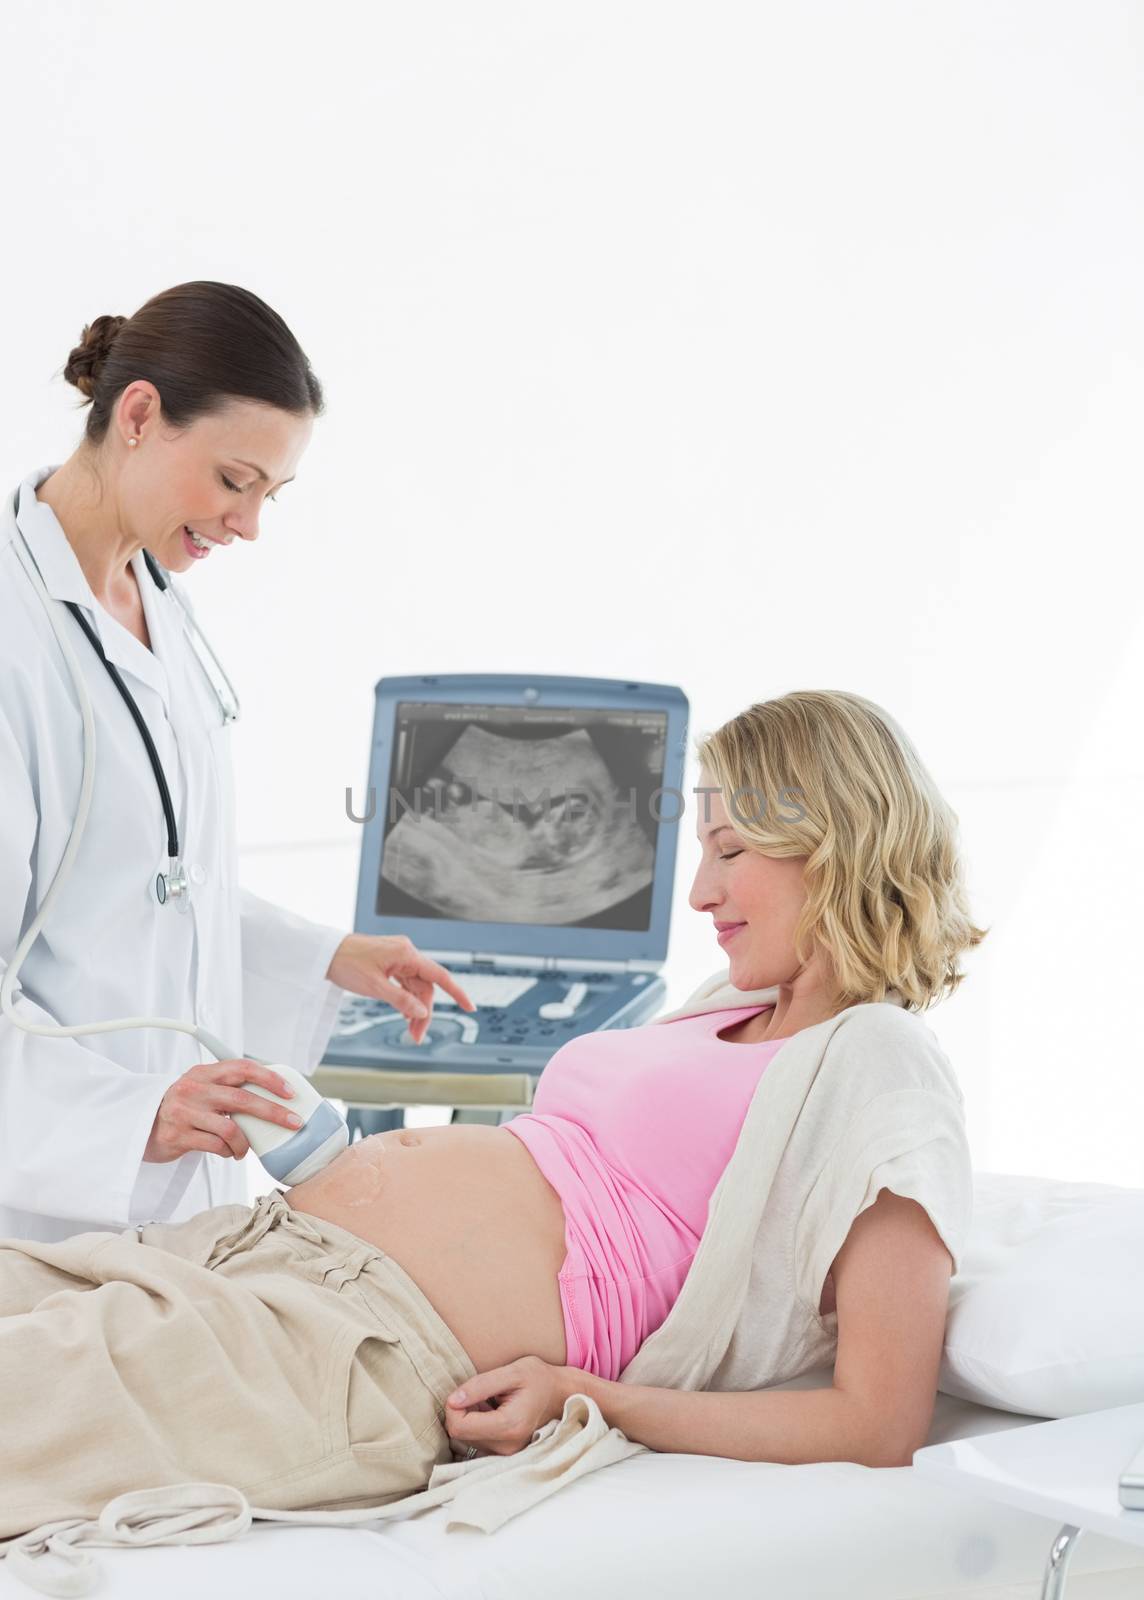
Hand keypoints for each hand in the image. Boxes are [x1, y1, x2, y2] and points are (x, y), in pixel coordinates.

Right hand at [144, 1061, 301, 1162]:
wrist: (141, 1126)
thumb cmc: (183, 1108)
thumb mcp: (202, 1089)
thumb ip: (228, 1088)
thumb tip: (273, 1096)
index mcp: (204, 1073)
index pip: (243, 1067)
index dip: (270, 1078)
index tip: (290, 1092)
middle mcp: (194, 1089)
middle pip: (242, 1099)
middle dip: (273, 1112)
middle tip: (293, 1122)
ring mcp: (185, 1112)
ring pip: (231, 1128)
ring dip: (245, 1143)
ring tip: (246, 1149)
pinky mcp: (179, 1135)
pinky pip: (217, 1146)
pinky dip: (229, 1152)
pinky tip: (230, 1153)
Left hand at [326, 933, 475, 1042]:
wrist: (324, 953)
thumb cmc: (346, 963)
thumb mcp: (374, 986)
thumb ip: (401, 999)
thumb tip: (422, 1012)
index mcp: (406, 953)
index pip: (439, 975)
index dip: (456, 993)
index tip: (470, 1007)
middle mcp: (405, 953)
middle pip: (425, 987)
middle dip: (424, 1012)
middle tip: (417, 1036)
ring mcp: (397, 958)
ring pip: (415, 987)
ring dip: (415, 1009)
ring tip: (411, 1032)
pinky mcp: (389, 963)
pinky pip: (404, 984)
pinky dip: (405, 1000)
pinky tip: (404, 1015)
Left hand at [444, 1356, 574, 1456]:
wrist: (562, 1395)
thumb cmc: (539, 1378)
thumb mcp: (512, 1372)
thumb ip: (480, 1386)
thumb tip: (452, 1400)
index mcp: (509, 1426)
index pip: (458, 1427)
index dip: (453, 1407)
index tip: (465, 1391)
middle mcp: (507, 1447)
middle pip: (460, 1435)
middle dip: (463, 1412)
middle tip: (482, 1393)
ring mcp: (507, 1454)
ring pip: (467, 1439)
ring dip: (471, 1418)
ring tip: (490, 1401)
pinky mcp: (506, 1454)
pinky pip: (477, 1441)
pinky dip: (479, 1425)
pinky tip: (493, 1411)